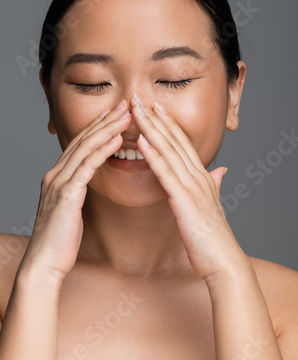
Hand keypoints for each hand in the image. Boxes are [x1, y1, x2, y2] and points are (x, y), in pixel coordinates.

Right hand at [18, 100, 130, 283]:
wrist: (44, 262)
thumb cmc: (60, 240)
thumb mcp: (68, 209)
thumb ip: (75, 191)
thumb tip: (86, 183)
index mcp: (57, 176)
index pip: (80, 144)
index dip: (98, 126)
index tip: (115, 113)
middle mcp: (55, 174)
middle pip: (83, 139)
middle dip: (105, 119)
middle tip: (124, 103)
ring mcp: (58, 182)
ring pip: (85, 148)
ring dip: (107, 129)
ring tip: (126, 114)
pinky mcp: (66, 194)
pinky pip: (87, 167)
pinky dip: (102, 150)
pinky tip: (117, 139)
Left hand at [131, 94, 248, 281]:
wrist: (223, 261)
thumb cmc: (213, 237)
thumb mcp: (213, 205)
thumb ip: (215, 184)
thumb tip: (221, 171)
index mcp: (202, 177)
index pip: (183, 144)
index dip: (168, 123)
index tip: (155, 106)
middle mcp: (199, 176)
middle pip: (175, 141)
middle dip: (157, 118)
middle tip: (140, 98)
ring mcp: (192, 186)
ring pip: (169, 151)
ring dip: (152, 129)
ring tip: (137, 110)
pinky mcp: (185, 200)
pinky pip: (166, 173)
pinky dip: (154, 154)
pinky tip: (142, 140)